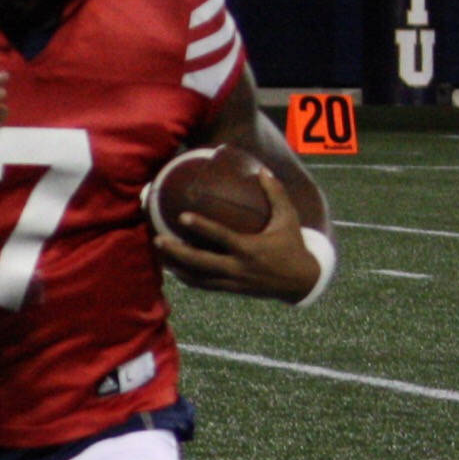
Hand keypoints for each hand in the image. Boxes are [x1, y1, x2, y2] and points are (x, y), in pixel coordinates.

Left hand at [152, 163, 324, 298]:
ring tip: (157, 253)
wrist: (301, 282)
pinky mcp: (229, 289)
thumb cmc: (292, 245)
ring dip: (175, 266)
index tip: (182, 217)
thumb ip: (276, 194)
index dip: (202, 227)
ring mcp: (232, 281)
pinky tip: (171, 268)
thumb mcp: (288, 218)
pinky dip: (186, 277)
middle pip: (201, 262)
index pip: (222, 237)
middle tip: (157, 240)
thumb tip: (263, 170)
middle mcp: (238, 267)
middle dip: (177, 252)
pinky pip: (202, 285)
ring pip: (197, 277)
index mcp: (250, 248)